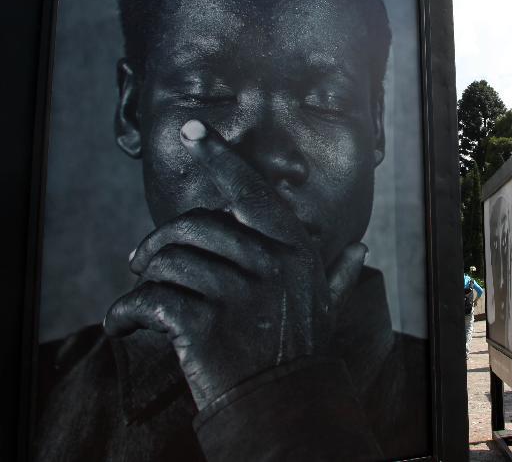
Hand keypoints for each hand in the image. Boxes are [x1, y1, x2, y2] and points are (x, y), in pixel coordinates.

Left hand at [104, 120, 365, 409]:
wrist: (287, 406)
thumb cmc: (303, 351)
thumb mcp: (326, 306)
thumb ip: (338, 274)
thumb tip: (361, 249)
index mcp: (294, 249)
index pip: (248, 190)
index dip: (218, 157)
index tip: (191, 132)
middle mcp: (268, 262)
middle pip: (194, 224)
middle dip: (160, 241)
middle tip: (142, 260)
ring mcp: (235, 293)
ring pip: (168, 260)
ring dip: (144, 279)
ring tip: (138, 297)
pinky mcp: (203, 325)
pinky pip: (149, 299)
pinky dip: (126, 313)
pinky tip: (122, 326)